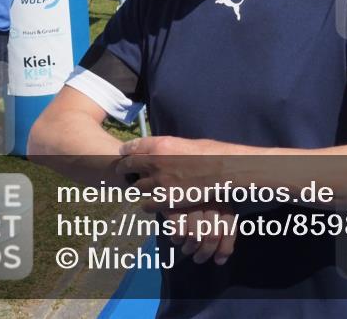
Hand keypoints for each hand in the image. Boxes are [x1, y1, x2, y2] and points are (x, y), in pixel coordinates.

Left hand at [116, 136, 235, 211]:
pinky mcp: (165, 199)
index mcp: (160, 144)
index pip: (131, 147)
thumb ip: (168, 148)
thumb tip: (160, 152)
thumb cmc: (210, 152)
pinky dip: (147, 204)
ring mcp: (159, 182)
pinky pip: (145, 205)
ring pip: (136, 187)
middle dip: (126, 170)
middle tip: (126, 174)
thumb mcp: (186, 142)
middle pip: (128, 167)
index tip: (124, 155)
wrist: (222, 169)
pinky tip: (153, 203)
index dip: (125, 152)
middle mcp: (155, 161)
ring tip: (144, 189)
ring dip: (140, 187)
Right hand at [167, 205, 237, 264]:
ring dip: (189, 248)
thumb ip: (220, 233)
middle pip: (213, 236)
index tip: (218, 260)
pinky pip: (178, 232)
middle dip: (205, 253)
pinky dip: (177, 239)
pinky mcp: (174, 206)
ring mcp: (191, 203)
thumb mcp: (211, 213)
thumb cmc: (195, 205)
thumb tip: (220, 261)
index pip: (229, 228)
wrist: (172, 188)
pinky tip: (176, 238)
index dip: (225, 247)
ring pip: (195, 236)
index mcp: (222, 203)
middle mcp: (209, 201)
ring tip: (186, 249)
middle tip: (198, 258)